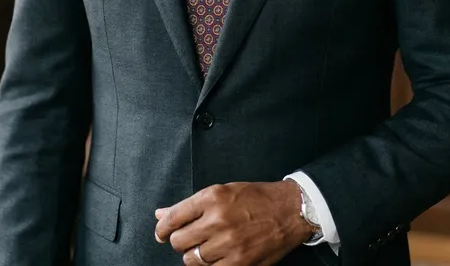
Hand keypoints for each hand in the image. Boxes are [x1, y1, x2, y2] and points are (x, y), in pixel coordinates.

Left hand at [154, 180, 313, 264]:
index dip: (162, 228)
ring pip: (191, 260)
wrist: (288, 210)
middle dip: (180, 241)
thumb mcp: (222, 191)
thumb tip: (161, 214)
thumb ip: (190, 205)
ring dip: (195, 255)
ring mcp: (228, 244)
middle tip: (190, 237)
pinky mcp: (239, 263)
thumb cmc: (255, 198)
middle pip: (178, 241)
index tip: (160, 233)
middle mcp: (217, 220)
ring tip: (207, 246)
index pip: (173, 217)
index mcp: (212, 197)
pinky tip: (217, 257)